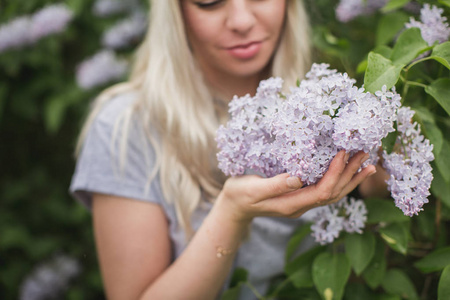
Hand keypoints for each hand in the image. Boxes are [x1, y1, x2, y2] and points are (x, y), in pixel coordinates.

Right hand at [216, 150, 376, 223]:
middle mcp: (301, 205)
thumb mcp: (253, 189)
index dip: (335, 173)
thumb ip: (276, 184)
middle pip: (333, 193)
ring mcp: (301, 202)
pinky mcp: (300, 195)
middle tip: (365, 153)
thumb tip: (299, 178)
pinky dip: (340, 179)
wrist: (234, 206)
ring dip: (350, 177)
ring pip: (333, 193)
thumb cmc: (240, 195)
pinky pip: (326, 189)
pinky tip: (348, 170)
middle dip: (350, 173)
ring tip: (367, 163)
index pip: (322, 191)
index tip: (342, 152)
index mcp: (291, 204)